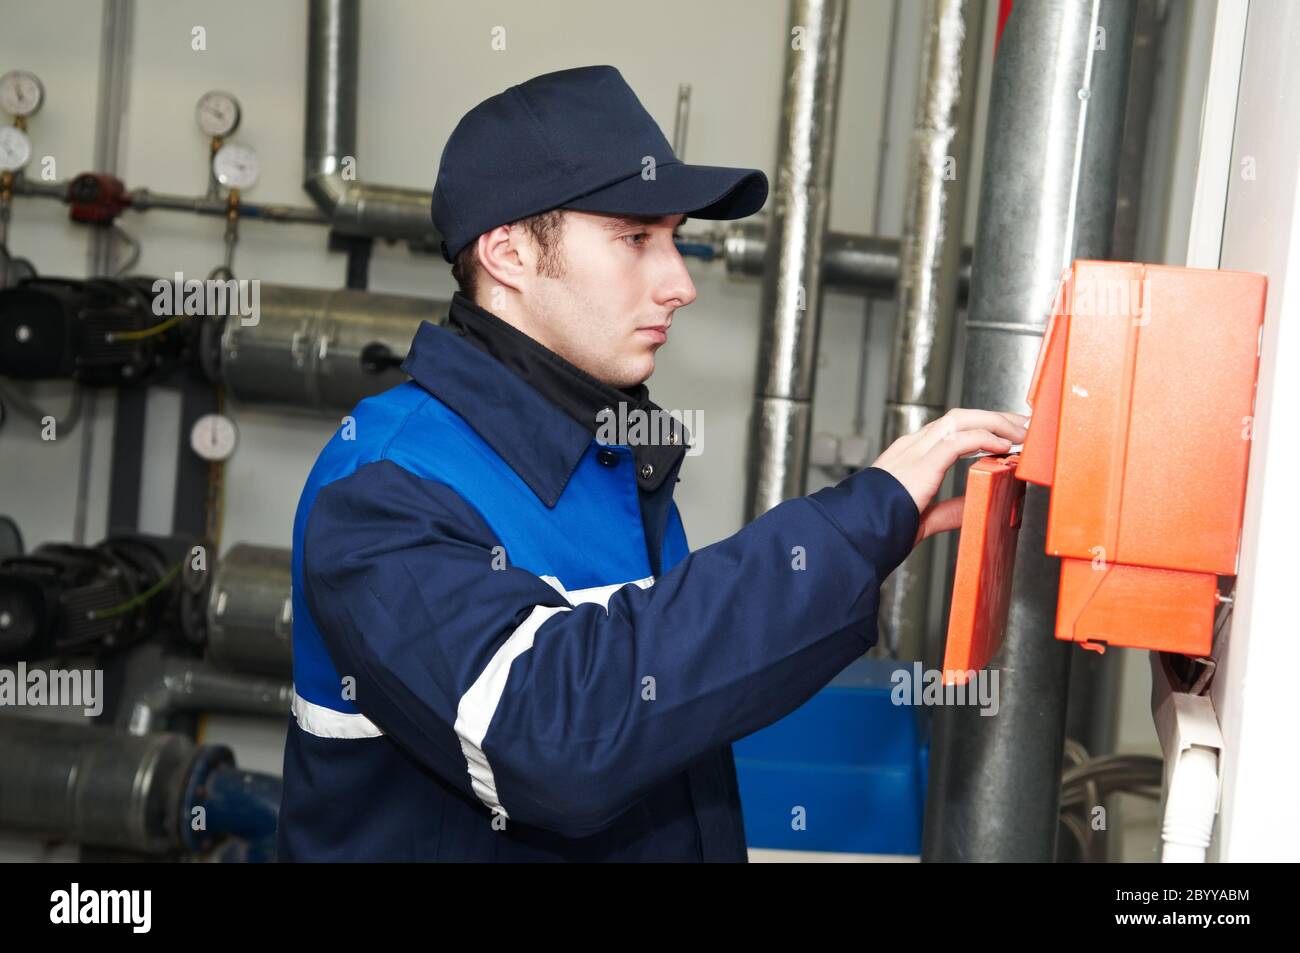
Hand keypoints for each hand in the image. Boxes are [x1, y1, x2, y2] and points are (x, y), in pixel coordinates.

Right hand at [870, 408, 1028, 544]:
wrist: (855, 530)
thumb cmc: (880, 524)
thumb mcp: (925, 515)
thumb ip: (949, 510)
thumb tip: (973, 507)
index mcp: (911, 455)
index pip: (952, 429)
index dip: (983, 427)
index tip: (1008, 435)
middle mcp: (914, 446)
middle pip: (962, 417)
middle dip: (996, 418)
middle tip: (1023, 425)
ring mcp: (916, 450)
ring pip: (962, 419)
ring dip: (995, 422)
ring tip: (1020, 432)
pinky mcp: (922, 462)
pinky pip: (959, 440)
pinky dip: (985, 438)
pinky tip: (1002, 446)